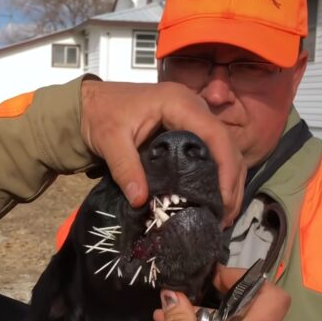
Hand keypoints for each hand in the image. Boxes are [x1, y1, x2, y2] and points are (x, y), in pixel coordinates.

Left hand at [80, 79, 244, 225]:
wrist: (90, 104)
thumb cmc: (100, 115)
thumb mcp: (109, 140)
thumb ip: (124, 168)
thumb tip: (140, 200)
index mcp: (179, 103)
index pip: (216, 135)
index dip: (225, 168)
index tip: (223, 199)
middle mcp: (193, 108)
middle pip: (227, 145)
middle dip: (231, 182)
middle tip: (224, 217)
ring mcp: (193, 118)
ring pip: (225, 150)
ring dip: (228, 182)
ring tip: (222, 215)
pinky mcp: (189, 129)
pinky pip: (212, 152)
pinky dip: (217, 176)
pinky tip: (212, 200)